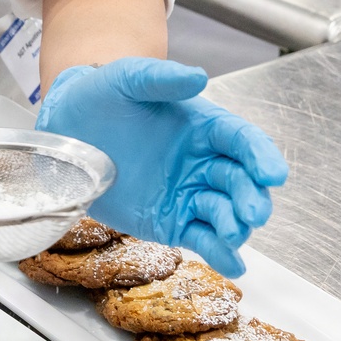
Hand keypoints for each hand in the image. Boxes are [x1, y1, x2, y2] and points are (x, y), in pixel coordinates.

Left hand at [36, 58, 287, 275]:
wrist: (68, 130)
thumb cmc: (102, 97)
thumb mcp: (128, 79)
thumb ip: (161, 78)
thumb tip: (198, 77)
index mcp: (203, 126)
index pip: (243, 141)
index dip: (262, 156)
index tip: (273, 173)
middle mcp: (204, 162)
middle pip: (241, 182)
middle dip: (252, 198)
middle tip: (252, 212)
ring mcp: (190, 194)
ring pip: (227, 214)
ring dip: (236, 226)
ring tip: (231, 234)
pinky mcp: (173, 221)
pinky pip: (204, 240)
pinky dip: (222, 254)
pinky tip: (233, 264)